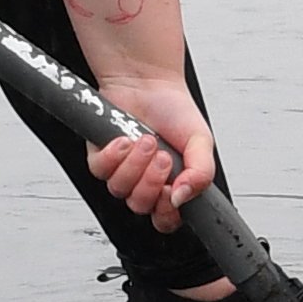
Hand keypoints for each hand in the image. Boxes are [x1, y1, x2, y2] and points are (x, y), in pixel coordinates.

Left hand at [84, 74, 219, 229]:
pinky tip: (124, 139)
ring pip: (120, 190)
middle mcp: (144, 182)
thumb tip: (183, 197)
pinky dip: (113, 155)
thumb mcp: (201, 141)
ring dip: (134, 165)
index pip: (165, 219)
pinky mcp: (101, 159)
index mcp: (171, 185)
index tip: (172, 191)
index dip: (166, 212)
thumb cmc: (173, 109)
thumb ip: (201, 174)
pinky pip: (101, 171)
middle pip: (141, 206)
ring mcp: (122, 172)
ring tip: (146, 140)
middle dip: (151, 182)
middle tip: (163, 156)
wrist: (148, 82)